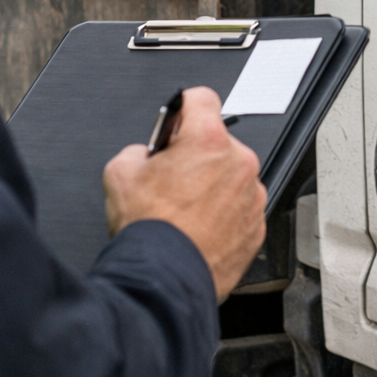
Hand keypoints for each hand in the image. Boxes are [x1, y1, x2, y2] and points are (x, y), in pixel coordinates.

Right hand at [102, 87, 266, 299]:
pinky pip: (239, 208)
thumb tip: (147, 155)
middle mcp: (238, 163)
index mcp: (208, 140)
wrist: (165, 278)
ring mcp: (252, 196)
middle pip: (217, 142)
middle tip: (172, 179)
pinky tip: (198, 228)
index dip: (184, 108)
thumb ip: (139, 150)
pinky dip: (223, 214)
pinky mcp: (256, 226)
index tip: (178, 121)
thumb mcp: (120, 172)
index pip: (203, 98)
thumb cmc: (148, 229)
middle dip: (196, 155)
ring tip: (184, 211)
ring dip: (212, 186)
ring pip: (231, 177)